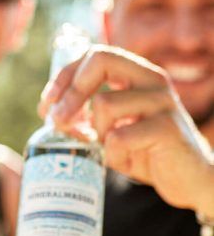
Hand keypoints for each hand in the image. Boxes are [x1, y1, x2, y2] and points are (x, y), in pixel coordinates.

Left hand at [38, 45, 213, 214]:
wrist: (188, 181)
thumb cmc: (143, 151)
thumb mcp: (110, 129)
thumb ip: (85, 115)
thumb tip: (51, 111)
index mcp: (137, 73)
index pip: (94, 55)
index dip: (64, 77)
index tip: (47, 104)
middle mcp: (152, 79)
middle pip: (100, 60)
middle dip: (71, 91)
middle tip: (56, 121)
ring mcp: (162, 101)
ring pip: (104, 105)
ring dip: (95, 134)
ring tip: (110, 150)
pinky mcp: (167, 128)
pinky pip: (117, 137)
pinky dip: (112, 155)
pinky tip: (127, 162)